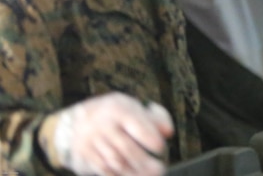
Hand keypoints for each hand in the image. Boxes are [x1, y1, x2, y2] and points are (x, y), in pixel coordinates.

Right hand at [41, 92, 172, 175]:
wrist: (79, 118)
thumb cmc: (118, 113)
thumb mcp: (134, 108)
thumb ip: (155, 118)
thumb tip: (168, 132)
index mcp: (118, 109)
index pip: (136, 125)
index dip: (150, 139)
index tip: (160, 148)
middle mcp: (101, 125)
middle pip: (125, 147)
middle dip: (144, 162)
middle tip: (160, 170)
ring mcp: (90, 141)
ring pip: (114, 161)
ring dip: (134, 172)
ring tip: (150, 175)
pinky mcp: (83, 155)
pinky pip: (103, 169)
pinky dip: (118, 175)